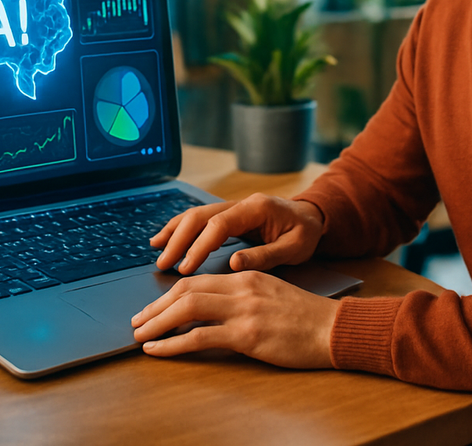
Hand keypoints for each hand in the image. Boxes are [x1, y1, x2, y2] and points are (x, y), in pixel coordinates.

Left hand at [131, 271, 338, 367]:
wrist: (333, 328)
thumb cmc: (305, 318)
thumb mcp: (270, 295)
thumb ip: (241, 296)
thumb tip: (211, 310)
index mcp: (245, 276)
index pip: (196, 280)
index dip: (168, 293)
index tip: (152, 307)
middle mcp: (240, 288)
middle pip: (185, 290)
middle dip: (155, 306)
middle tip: (136, 321)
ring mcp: (243, 310)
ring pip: (186, 308)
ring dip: (157, 322)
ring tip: (140, 336)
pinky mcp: (247, 335)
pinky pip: (199, 337)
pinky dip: (172, 343)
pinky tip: (158, 350)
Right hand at [151, 194, 324, 274]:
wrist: (314, 217)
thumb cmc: (306, 233)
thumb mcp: (294, 248)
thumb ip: (265, 255)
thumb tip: (233, 262)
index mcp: (256, 208)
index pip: (219, 226)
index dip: (199, 246)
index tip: (186, 267)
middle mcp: (241, 203)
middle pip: (201, 216)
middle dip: (179, 239)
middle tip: (164, 264)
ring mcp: (234, 206)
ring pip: (196, 214)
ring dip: (175, 231)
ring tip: (157, 250)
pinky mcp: (230, 215)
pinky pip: (201, 219)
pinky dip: (182, 228)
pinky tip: (167, 239)